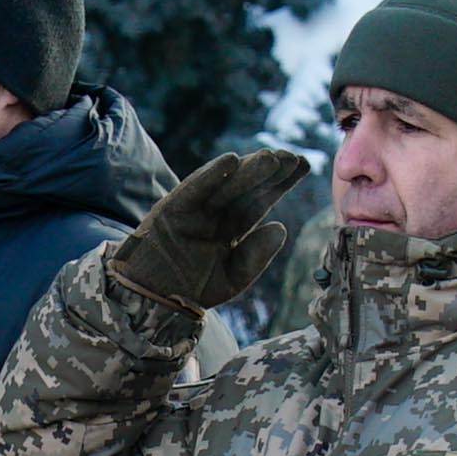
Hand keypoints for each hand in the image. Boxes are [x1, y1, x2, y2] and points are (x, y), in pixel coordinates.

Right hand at [110, 147, 310, 314]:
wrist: (151, 299)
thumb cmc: (192, 289)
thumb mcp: (234, 277)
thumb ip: (257, 255)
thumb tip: (281, 227)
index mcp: (231, 228)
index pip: (260, 201)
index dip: (281, 183)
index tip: (305, 165)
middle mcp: (215, 214)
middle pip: (247, 189)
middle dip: (270, 172)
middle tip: (293, 157)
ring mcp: (194, 210)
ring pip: (226, 186)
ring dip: (247, 170)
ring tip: (271, 157)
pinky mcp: (172, 209)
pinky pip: (194, 189)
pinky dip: (210, 175)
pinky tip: (230, 160)